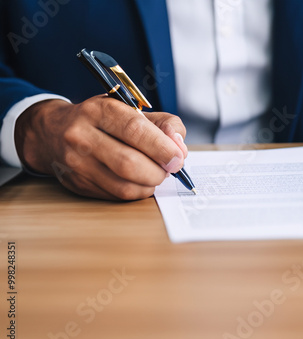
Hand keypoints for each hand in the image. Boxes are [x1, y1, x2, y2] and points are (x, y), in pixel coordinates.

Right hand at [14, 95, 187, 199]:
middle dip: (159, 171)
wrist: (53, 132)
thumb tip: (179, 147)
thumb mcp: (132, 109)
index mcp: (100, 110)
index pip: (135, 130)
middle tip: (170, 168)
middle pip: (129, 163)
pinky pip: (117, 196)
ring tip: (155, 174)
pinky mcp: (78, 184)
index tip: (178, 157)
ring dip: (150, 184)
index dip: (162, 147)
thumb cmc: (102, 120)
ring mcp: (77, 163)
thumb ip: (164, 124)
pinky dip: (137, 192)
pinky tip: (140, 181)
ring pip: (124, 185)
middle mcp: (83, 136)